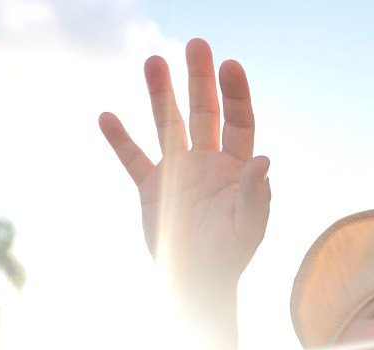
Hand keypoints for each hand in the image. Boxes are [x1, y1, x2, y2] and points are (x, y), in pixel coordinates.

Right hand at [99, 39, 271, 313]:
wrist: (198, 282)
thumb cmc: (230, 256)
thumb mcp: (248, 227)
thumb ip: (255, 194)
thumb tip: (265, 160)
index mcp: (237, 167)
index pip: (239, 122)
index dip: (236, 94)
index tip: (230, 65)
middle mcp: (208, 161)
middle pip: (204, 112)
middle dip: (200, 79)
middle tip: (196, 44)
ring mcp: (178, 172)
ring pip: (168, 126)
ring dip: (161, 96)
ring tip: (153, 62)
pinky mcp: (151, 188)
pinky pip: (133, 159)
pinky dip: (120, 140)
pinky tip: (107, 116)